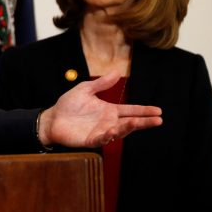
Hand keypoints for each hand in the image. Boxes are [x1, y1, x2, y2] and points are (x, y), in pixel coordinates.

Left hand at [39, 71, 161, 147]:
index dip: (144, 111)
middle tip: (158, 120)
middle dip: (144, 122)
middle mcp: (108, 122)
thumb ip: (101, 83)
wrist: (53, 117)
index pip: (130, 110)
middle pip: (130, 123)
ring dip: (128, 128)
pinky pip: (102, 139)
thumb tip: (117, 72)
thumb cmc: (69, 104)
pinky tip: (112, 131)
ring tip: (136, 122)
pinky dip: (108, 136)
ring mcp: (101, 132)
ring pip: (119, 132)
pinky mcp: (91, 140)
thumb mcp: (85, 89)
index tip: (158, 111)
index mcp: (109, 110)